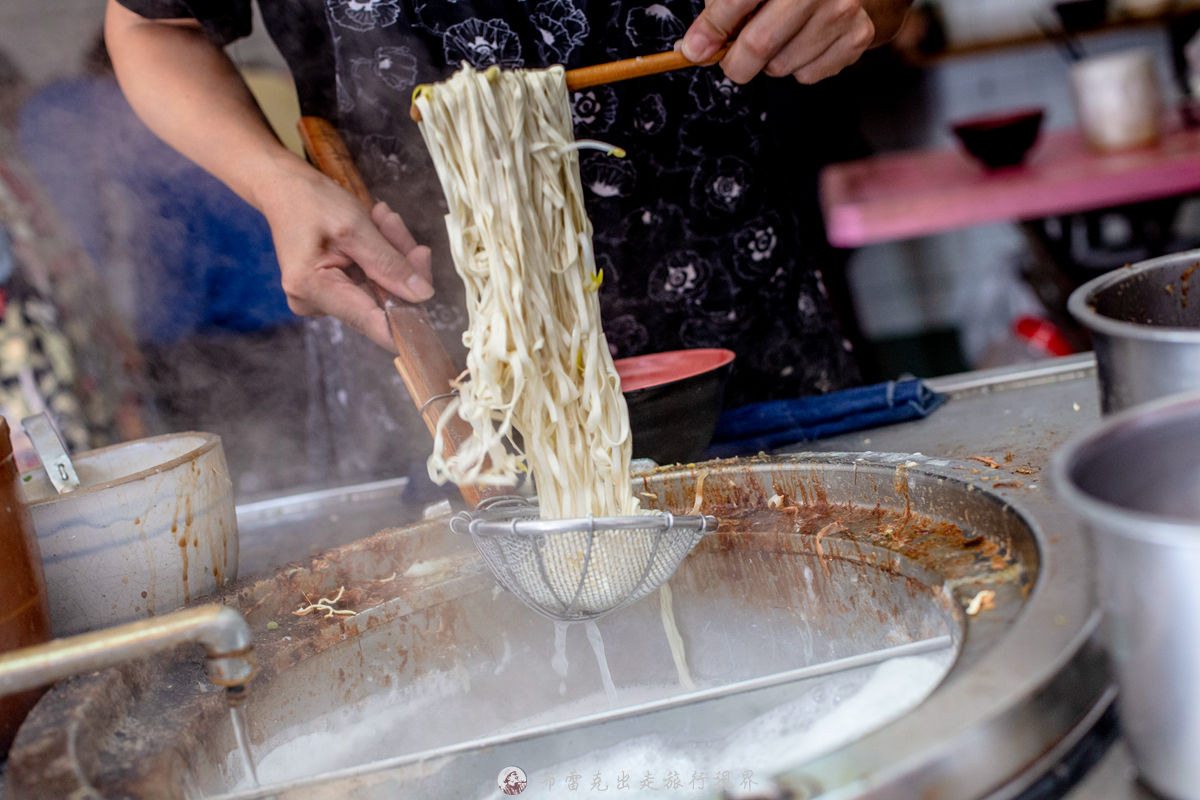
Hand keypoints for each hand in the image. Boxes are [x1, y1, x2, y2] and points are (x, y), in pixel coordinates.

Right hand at [257, 163, 433, 351]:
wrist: (283, 188)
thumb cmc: (310, 200)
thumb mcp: (355, 226)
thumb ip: (389, 263)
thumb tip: (422, 295)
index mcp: (313, 289)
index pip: (373, 324)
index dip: (408, 320)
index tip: (432, 296)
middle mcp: (314, 303)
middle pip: (381, 302)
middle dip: (399, 264)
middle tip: (395, 224)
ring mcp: (323, 299)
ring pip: (381, 289)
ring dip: (391, 253)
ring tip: (382, 218)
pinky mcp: (332, 291)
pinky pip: (371, 281)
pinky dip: (380, 255)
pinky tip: (376, 227)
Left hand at [681, 0, 877, 84]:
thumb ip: (721, 9)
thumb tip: (695, 48)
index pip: (737, 1)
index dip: (710, 31)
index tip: (694, 50)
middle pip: (758, 45)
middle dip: (734, 62)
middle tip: (731, 58)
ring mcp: (841, 11)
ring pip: (780, 67)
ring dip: (769, 62)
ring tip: (780, 36)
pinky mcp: (856, 36)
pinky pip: (807, 75)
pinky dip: (797, 66)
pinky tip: (804, 41)